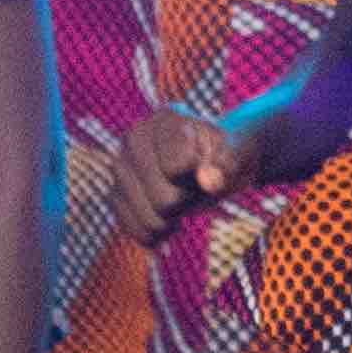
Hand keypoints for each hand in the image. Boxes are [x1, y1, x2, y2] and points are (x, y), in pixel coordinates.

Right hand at [112, 105, 250, 247]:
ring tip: (181, 194)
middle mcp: (133, 140)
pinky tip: (168, 216)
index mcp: (164, 120)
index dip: (202, 175)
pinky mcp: (115, 196)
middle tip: (194, 182)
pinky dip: (160, 232)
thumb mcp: (236, 155)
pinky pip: (137, 231)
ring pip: (151, 220)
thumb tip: (208, 181)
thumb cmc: (224, 156)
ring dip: (174, 217)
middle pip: (165, 200)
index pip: (178, 168)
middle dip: (188, 199)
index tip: (208, 161)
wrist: (211, 166)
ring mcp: (120, 169)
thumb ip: (227, 164)